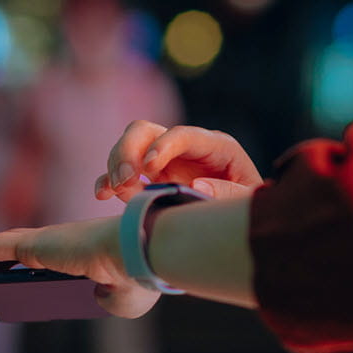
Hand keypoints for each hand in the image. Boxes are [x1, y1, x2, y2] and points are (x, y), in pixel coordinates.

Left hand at [0, 217, 158, 319]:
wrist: (136, 256)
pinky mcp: (28, 244)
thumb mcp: (118, 298)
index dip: (23, 276)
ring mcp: (41, 240)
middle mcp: (57, 242)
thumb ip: (107, 296)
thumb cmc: (134, 278)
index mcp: (78, 252)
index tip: (22, 303)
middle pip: (12, 253)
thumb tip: (101, 297)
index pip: (42, 257)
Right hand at [95, 121, 261, 202]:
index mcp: (216, 147)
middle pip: (147, 130)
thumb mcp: (249, 200)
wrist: (244, 221)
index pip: (184, 135)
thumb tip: (199, 185)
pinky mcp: (152, 177)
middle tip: (125, 180)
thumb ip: (229, 193)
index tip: (148, 168)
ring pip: (130, 145)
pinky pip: (123, 171)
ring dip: (116, 165)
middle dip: (129, 150)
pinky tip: (102, 194)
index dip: (163, 146)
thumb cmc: (249, 207)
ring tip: (115, 191)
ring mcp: (166, 160)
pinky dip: (108, 180)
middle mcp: (186, 148)